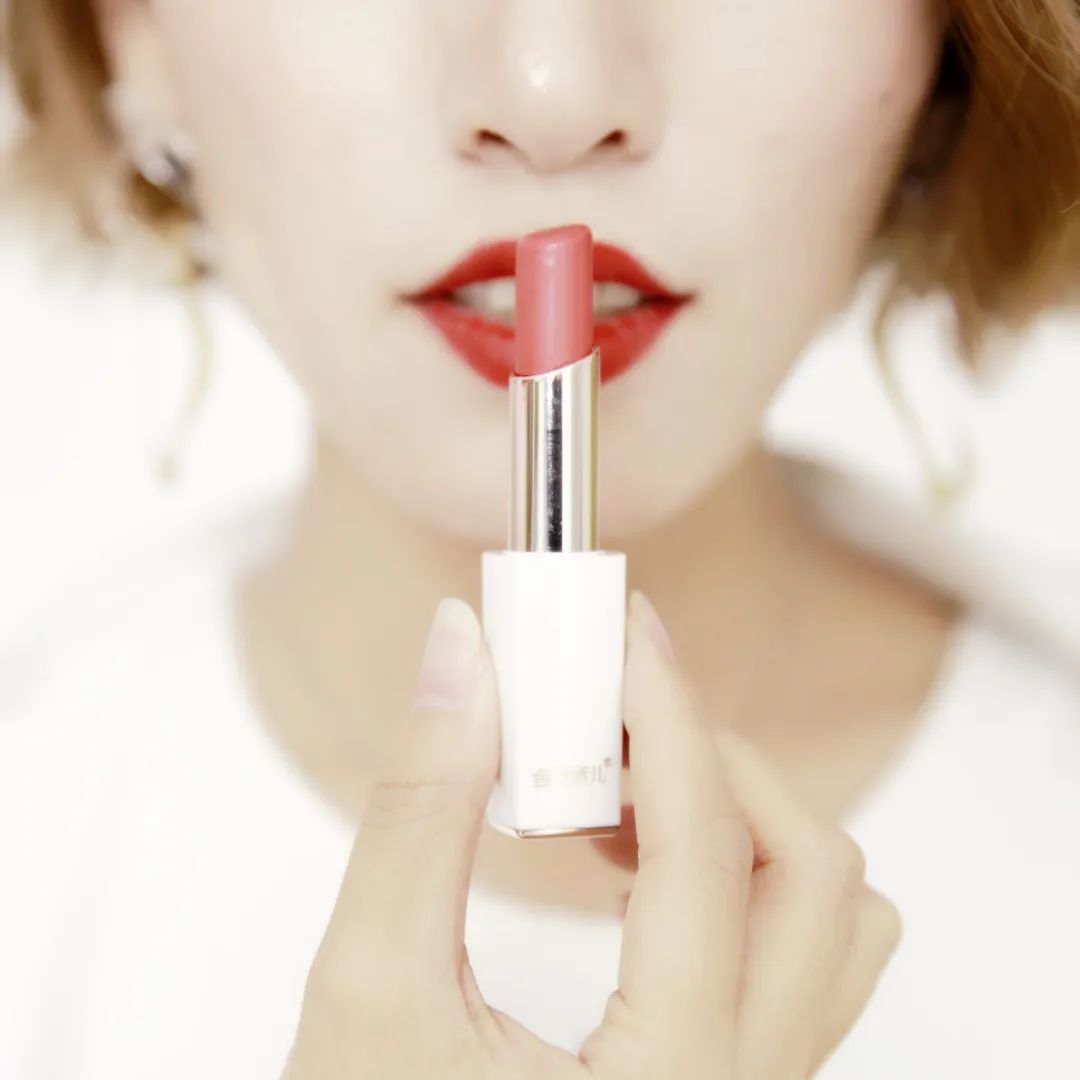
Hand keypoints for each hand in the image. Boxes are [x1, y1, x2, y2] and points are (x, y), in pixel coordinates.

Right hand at [284, 593, 899, 1078]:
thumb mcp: (368, 992)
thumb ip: (418, 812)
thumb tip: (458, 659)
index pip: (706, 852)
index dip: (664, 716)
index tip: (620, 634)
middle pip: (812, 871)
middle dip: (713, 758)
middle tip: (609, 707)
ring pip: (828, 915)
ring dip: (736, 815)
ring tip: (614, 786)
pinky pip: (796, 951)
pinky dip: (732, 868)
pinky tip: (628, 856)